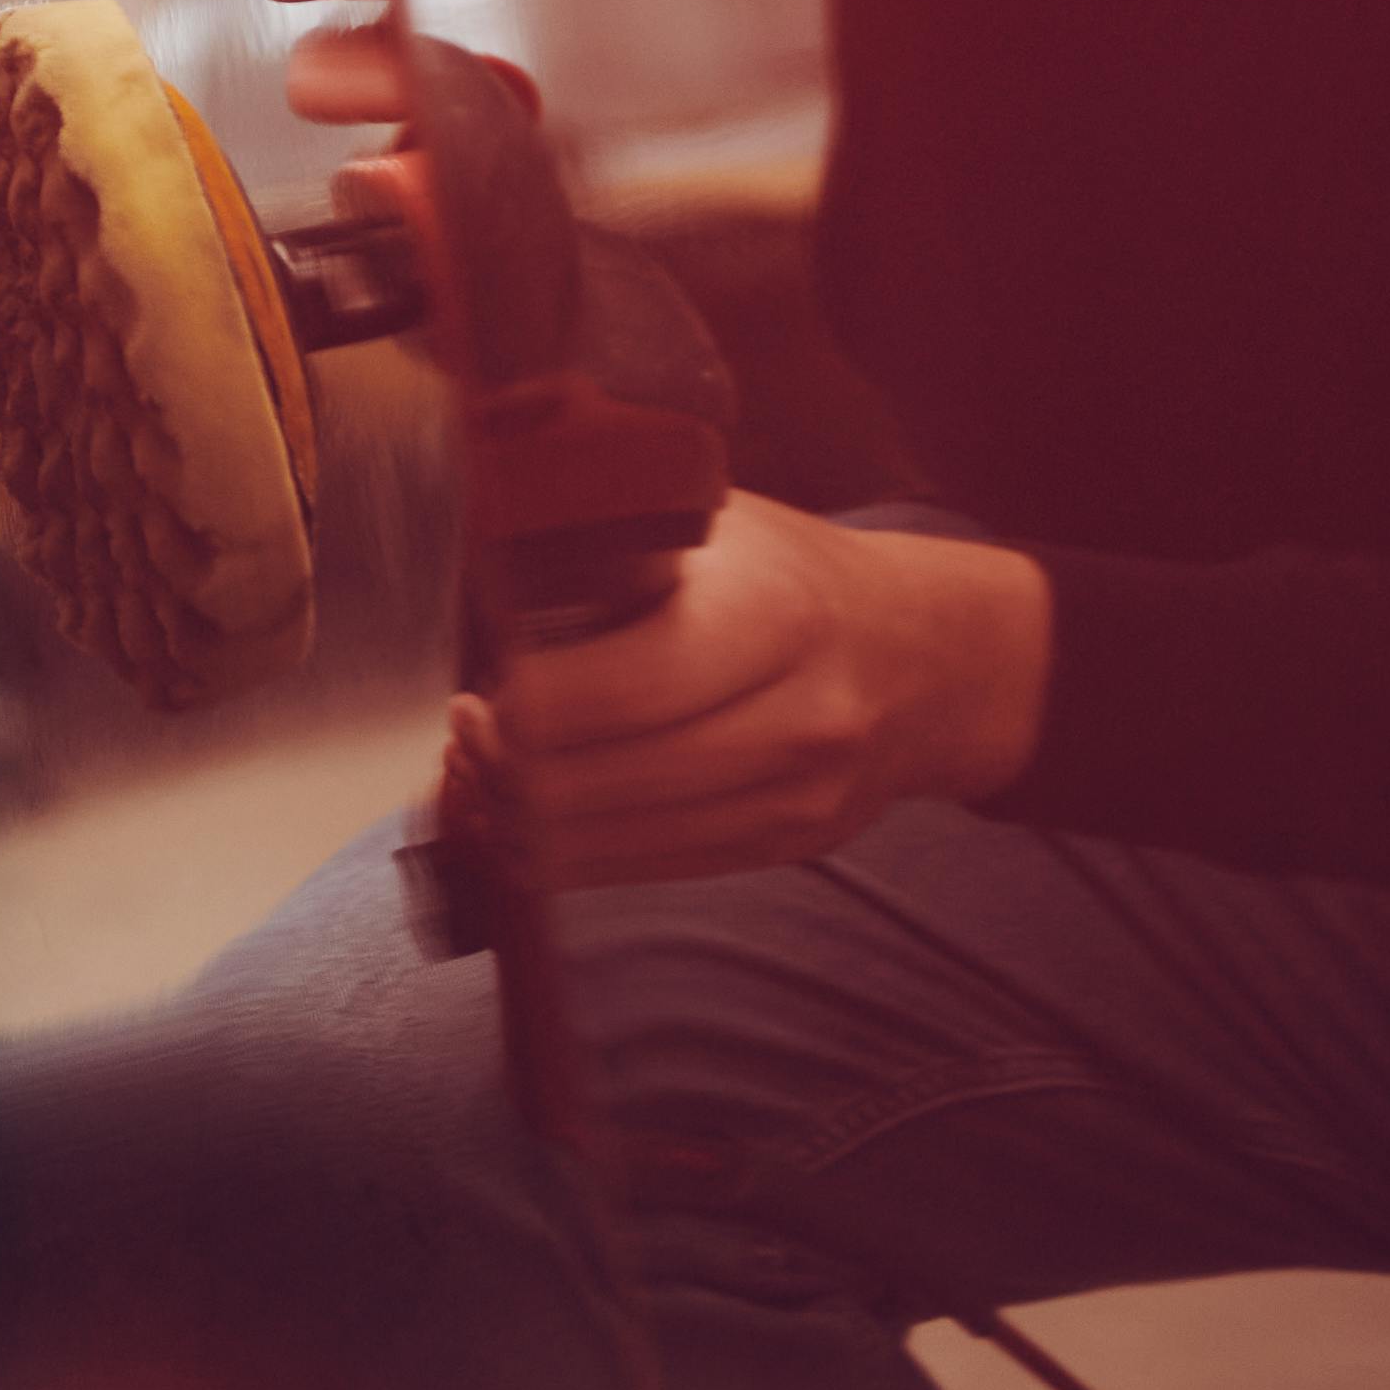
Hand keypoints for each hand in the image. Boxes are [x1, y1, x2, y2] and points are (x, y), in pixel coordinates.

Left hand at [466, 496, 1048, 888]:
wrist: (924, 656)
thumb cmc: (788, 573)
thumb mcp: (712, 520)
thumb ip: (608, 538)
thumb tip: (482, 562)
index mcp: (773, 617)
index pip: (615, 694)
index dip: (521, 709)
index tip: (473, 692)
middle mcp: (797, 720)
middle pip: (604, 783)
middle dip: (509, 770)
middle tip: (465, 736)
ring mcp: (798, 798)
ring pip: (615, 843)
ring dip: (527, 819)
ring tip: (487, 773)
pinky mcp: (785, 847)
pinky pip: (647, 869)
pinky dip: (572, 852)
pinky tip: (534, 813)